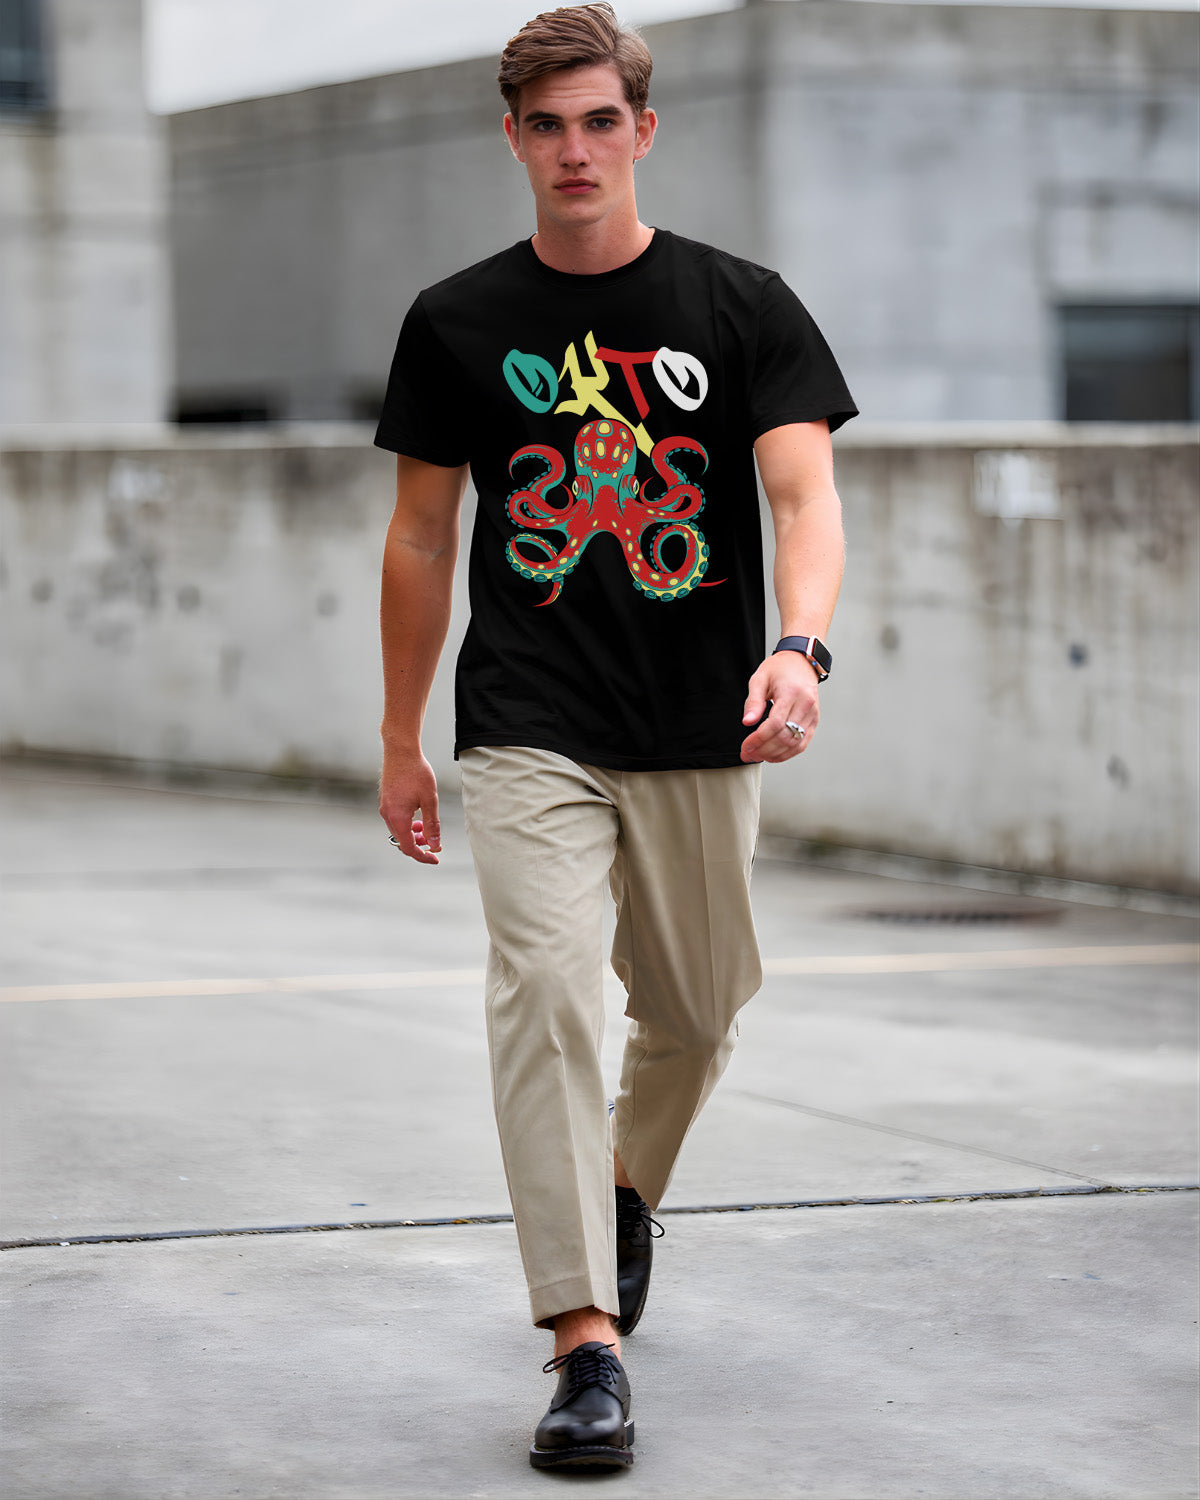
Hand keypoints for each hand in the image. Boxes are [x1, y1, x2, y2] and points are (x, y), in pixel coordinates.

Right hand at [379, 749, 441, 864]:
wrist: (401, 750)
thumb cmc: (417, 772)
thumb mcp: (430, 800)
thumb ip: (432, 825)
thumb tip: (435, 845)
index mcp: (397, 818)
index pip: (408, 847)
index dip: (423, 856)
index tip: (436, 858)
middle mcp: (387, 815)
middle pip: (401, 841)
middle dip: (418, 846)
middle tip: (434, 844)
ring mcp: (384, 807)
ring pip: (398, 831)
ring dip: (413, 834)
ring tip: (426, 829)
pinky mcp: (385, 800)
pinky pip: (395, 820)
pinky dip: (407, 824)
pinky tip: (417, 816)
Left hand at [739, 652, 819, 763]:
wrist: (801, 662)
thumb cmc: (779, 669)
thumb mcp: (759, 679)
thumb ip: (753, 701)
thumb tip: (747, 722)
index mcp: (791, 692)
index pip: (775, 724)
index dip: (759, 739)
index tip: (745, 746)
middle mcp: (806, 704)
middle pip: (785, 736)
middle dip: (764, 750)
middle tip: (747, 754)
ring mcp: (813, 714)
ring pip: (794, 743)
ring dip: (774, 755)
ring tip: (757, 756)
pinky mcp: (814, 721)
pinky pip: (802, 743)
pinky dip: (787, 753)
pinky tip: (773, 755)